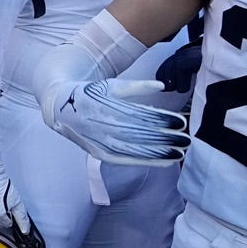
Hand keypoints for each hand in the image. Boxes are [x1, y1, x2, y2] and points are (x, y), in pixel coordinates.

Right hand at [45, 76, 187, 167]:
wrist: (59, 108)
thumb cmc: (90, 93)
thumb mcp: (110, 85)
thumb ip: (136, 86)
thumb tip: (162, 86)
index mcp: (102, 105)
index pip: (137, 115)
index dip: (159, 119)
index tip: (180, 122)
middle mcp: (98, 126)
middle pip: (137, 135)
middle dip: (164, 138)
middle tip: (187, 139)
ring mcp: (98, 142)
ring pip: (133, 150)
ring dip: (158, 153)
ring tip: (180, 153)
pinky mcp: (99, 153)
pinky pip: (126, 160)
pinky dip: (147, 161)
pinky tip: (164, 162)